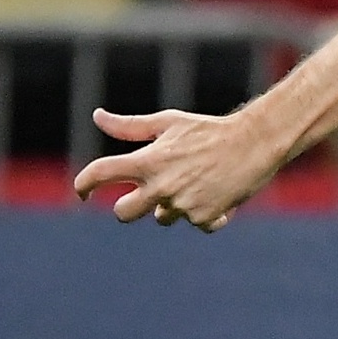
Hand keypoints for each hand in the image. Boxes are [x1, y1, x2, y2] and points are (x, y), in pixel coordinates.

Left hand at [72, 108, 287, 229]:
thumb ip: (130, 127)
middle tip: (142, 197)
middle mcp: (160, 187)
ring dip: (173, 206)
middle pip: (123, 213)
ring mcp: (182, 205)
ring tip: (198, 184)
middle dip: (127, 207)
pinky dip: (204, 212)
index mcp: (147, 161)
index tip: (82, 192)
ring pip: (163, 217)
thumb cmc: (209, 130)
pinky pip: (194, 222)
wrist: (255, 144)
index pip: (99, 173)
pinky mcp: (205, 218)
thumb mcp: (169, 123)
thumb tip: (97, 116)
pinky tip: (220, 194)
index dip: (82, 183)